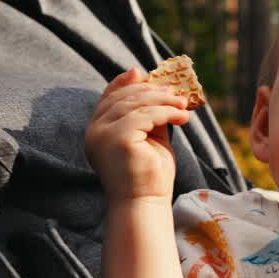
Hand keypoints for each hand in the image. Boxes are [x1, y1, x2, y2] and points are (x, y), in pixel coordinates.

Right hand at [84, 68, 190, 204]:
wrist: (145, 204)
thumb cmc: (147, 175)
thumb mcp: (147, 136)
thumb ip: (146, 113)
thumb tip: (153, 86)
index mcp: (97, 130)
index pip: (108, 97)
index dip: (125, 82)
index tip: (144, 73)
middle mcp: (94, 131)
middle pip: (123, 98)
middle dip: (152, 91)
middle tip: (176, 94)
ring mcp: (103, 135)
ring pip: (135, 104)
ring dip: (164, 101)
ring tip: (183, 106)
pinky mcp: (117, 139)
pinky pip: (144, 116)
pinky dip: (166, 113)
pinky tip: (181, 118)